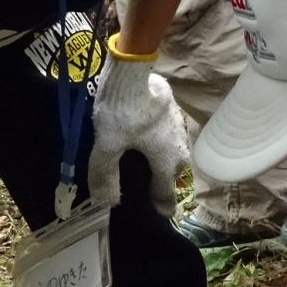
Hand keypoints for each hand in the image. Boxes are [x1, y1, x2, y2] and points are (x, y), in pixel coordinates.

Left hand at [86, 38, 187, 218]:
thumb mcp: (107, 145)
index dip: (161, 207)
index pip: (166, 195)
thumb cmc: (122, 112)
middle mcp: (179, 149)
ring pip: (171, 153)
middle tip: (145, 187)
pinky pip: (168, 136)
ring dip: (160, 159)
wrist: (134, 71)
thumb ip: (106, 175)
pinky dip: (158, 141)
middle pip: (170, 175)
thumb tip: (108, 204)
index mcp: (166, 163)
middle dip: (159, 183)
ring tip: (143, 162)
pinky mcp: (175, 112)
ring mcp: (180, 129)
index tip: (161, 215)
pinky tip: (144, 137)